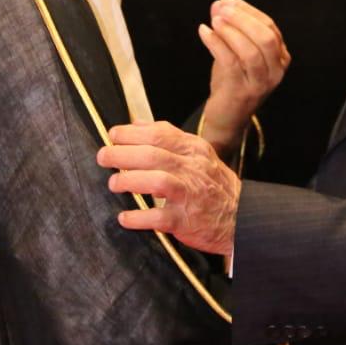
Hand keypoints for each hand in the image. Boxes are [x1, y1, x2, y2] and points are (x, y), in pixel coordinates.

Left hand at [97, 121, 240, 255]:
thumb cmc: (213, 184)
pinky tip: (125, 218)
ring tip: (114, 184)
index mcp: (193, 149)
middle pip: (152, 155)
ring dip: (129, 181)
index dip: (131, 133)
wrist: (242, 217)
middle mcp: (192, 168)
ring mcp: (190, 194)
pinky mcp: (186, 221)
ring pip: (156, 181)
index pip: (159, 134)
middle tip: (103, 157)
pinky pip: (158, 217)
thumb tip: (135, 123)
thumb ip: (168, 138)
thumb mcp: (198, 154)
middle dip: (121, 154)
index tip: (113, 135)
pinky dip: (138, 217)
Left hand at [199, 0, 290, 154]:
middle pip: (265, 37)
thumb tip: (218, 4)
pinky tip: (204, 32)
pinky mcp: (242, 92)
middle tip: (221, 8)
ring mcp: (261, 84)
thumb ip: (229, 29)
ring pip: (251, 51)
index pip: (269, 26)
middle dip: (242, 18)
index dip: (248, 10)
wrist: (227, 118)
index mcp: (280, 57)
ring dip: (231, 31)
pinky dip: (216, 44)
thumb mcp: (234, 52)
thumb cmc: (233, 82)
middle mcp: (276, 71)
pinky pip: (231, 62)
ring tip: (214, 20)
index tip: (227, 0)